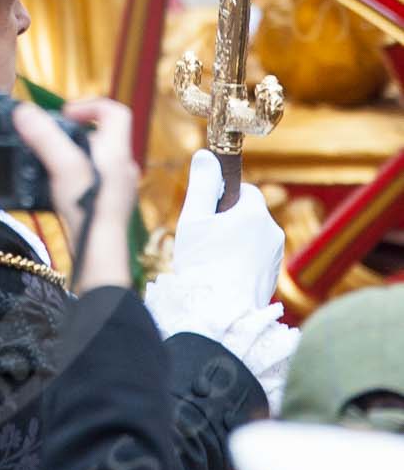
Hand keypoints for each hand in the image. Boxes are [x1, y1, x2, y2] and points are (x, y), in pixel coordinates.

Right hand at [12, 98, 136, 294]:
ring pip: (95, 161)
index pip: (114, 112)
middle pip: (102, 137)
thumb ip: (44, 137)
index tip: (64, 115)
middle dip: (74, 134)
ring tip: (49, 166)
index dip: (89, 105)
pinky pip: (92, 183)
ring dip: (72, 158)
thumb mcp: (62, 166)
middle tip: (50, 141)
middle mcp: (122, 168)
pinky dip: (74, 180)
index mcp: (117, 151)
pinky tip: (56, 191)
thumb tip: (24, 113)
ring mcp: (117, 190)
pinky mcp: (108, 208)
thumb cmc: (88, 208)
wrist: (99, 254)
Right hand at [171, 149, 284, 307]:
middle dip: (227, 222)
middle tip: (203, 240)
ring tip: (210, 262)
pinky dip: (240, 263)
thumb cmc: (203, 264)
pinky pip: (255, 260)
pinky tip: (221, 277)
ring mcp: (275, 257)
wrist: (219, 315)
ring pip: (252, 239)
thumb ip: (201, 184)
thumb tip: (206, 155)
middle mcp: (273, 232)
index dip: (223, 197)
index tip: (206, 213)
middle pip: (248, 215)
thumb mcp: (194, 219)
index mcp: (256, 213)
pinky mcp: (272, 278)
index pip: (244, 190)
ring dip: (234, 243)